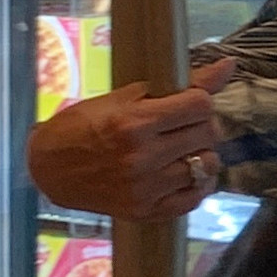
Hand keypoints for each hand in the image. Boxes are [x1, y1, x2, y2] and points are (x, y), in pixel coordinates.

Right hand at [26, 58, 235, 222]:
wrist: (48, 169)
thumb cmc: (83, 126)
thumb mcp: (124, 97)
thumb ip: (180, 84)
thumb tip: (228, 65)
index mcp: (135, 123)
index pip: (201, 105)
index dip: (199, 100)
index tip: (187, 103)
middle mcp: (143, 157)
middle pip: (208, 133)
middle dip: (201, 125)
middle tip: (182, 126)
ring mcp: (146, 188)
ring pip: (206, 165)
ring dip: (200, 154)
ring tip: (181, 149)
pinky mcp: (145, 211)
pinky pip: (194, 198)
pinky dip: (197, 184)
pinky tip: (182, 173)